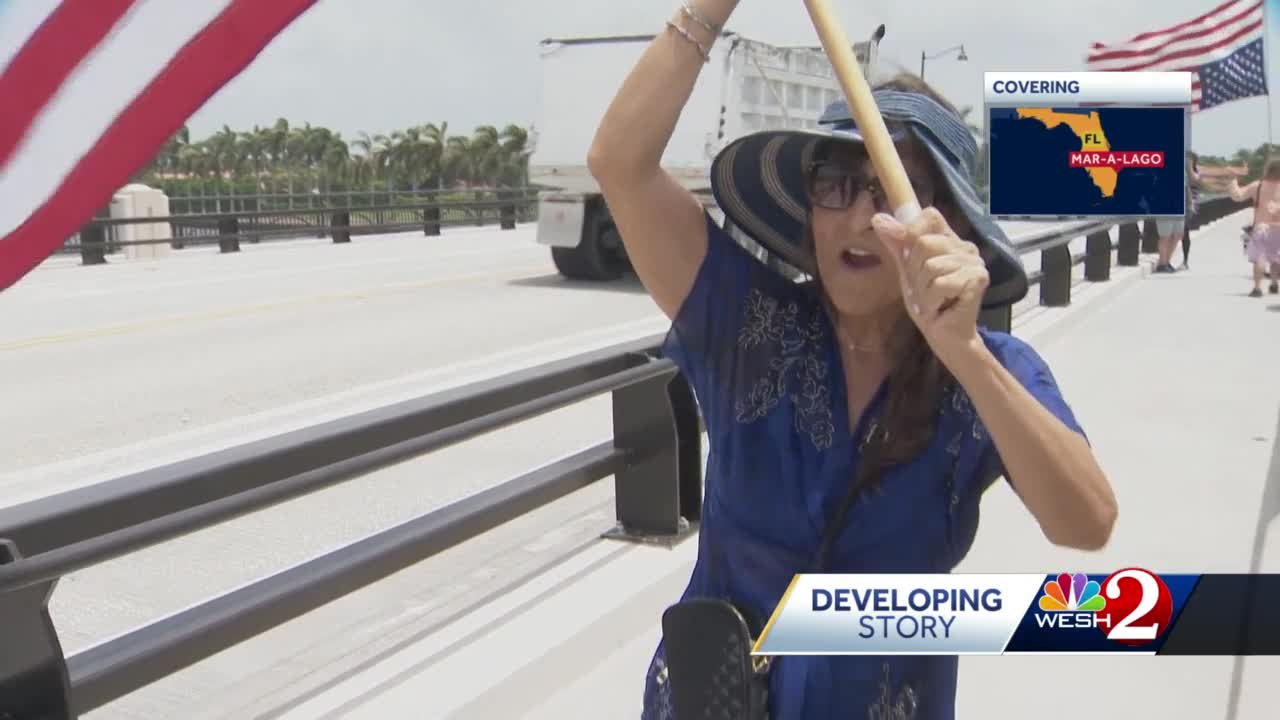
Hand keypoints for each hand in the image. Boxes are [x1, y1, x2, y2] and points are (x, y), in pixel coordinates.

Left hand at [871, 207, 988, 359]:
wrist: (944, 334)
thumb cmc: (927, 303)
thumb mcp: (907, 271)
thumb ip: (897, 244)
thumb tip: (878, 218)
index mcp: (948, 240)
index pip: (929, 215)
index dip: (912, 231)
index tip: (907, 256)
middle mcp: (964, 246)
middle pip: (924, 243)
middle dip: (914, 272)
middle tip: (923, 289)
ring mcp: (974, 261)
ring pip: (931, 266)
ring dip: (923, 291)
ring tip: (931, 301)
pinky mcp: (979, 277)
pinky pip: (941, 283)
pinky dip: (932, 300)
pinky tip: (940, 308)